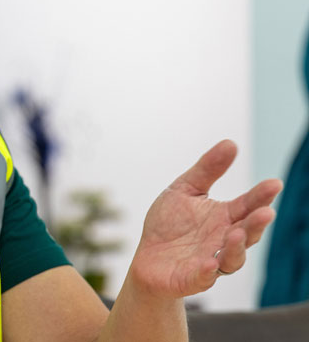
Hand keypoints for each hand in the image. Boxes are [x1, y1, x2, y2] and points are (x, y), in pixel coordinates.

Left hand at [129, 140, 281, 298]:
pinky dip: (208, 272)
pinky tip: (209, 263)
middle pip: (247, 233)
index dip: (261, 196)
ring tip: (236, 232)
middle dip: (257, 223)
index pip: (247, 206)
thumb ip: (207, 169)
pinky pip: (204, 278)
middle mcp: (223, 240)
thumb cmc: (169, 223)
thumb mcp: (184, 190)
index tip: (274, 184)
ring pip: (233, 258)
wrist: (147, 257)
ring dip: (237, 247)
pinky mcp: (193, 278)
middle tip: (265, 212)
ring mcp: (211, 260)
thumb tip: (231, 143)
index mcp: (224, 217)